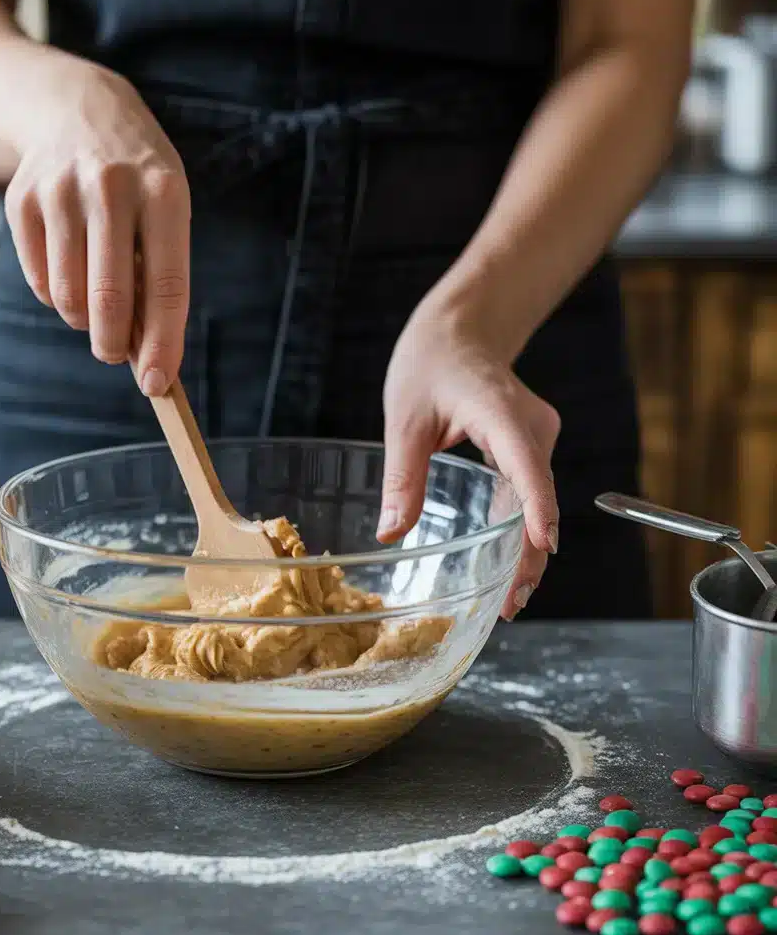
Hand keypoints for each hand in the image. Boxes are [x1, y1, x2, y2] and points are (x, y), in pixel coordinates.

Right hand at [4, 65, 189, 395]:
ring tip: (95, 302)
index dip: (163, 343)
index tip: (158, 384)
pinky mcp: (20, 200)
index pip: (167, 285)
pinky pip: (39, 282)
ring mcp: (60, 190)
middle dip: (113, 345)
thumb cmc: (136, 180)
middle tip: (116, 355)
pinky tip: (70, 269)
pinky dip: (56, 296)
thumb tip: (149, 357)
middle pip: (110, 298)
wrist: (74, 109)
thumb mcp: (165, 209)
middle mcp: (111, 187)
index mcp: (163, 191)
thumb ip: (159, 275)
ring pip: (68, 298)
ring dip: (83, 320)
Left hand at [379, 299, 559, 620]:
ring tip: (512, 599)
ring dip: (528, 549)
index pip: (526, 464)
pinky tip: (510, 565)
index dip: (537, 507)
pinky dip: (521, 528)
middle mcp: (530, 427)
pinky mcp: (530, 446)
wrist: (461, 330)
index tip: (542, 546)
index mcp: (500, 412)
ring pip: (537, 499)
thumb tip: (391, 533)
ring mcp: (536, 437)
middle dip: (530, 554)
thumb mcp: (404, 419)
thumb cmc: (430, 364)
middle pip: (538, 496)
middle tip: (511, 604)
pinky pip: (529, 492)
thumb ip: (402, 476)